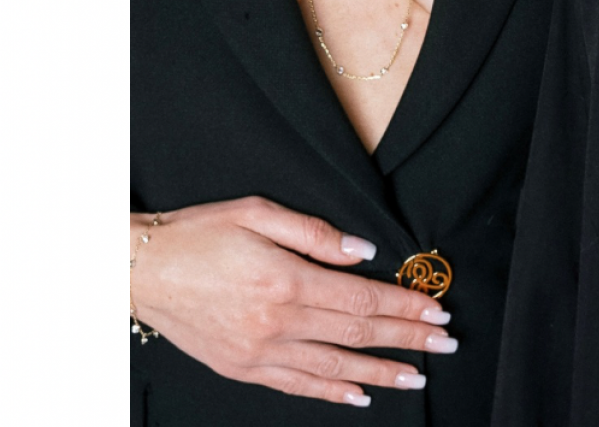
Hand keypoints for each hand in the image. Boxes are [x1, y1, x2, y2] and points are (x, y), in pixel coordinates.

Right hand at [130, 196, 456, 406]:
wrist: (141, 272)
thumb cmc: (200, 234)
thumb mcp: (258, 213)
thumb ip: (316, 233)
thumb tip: (363, 252)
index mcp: (287, 281)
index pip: (362, 299)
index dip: (404, 307)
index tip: (436, 311)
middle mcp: (277, 323)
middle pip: (357, 333)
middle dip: (407, 339)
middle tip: (445, 343)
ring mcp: (259, 352)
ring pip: (334, 367)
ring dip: (380, 373)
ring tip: (416, 376)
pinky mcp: (243, 367)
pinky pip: (297, 384)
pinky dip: (332, 392)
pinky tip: (358, 396)